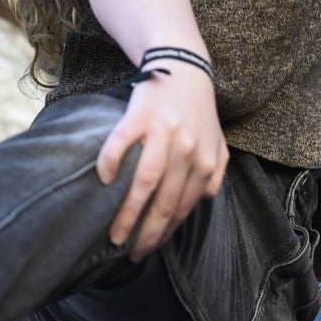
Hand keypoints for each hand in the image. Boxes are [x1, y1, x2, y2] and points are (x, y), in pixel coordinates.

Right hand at [96, 61, 227, 259]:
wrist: (184, 66)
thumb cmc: (198, 109)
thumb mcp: (217, 140)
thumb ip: (216, 171)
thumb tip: (204, 199)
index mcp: (204, 161)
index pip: (183, 208)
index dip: (165, 233)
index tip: (148, 250)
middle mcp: (186, 151)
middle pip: (164, 203)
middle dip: (147, 234)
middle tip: (131, 253)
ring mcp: (163, 134)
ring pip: (145, 183)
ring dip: (129, 213)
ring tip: (115, 234)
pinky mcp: (141, 116)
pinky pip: (122, 142)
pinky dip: (112, 161)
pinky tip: (103, 178)